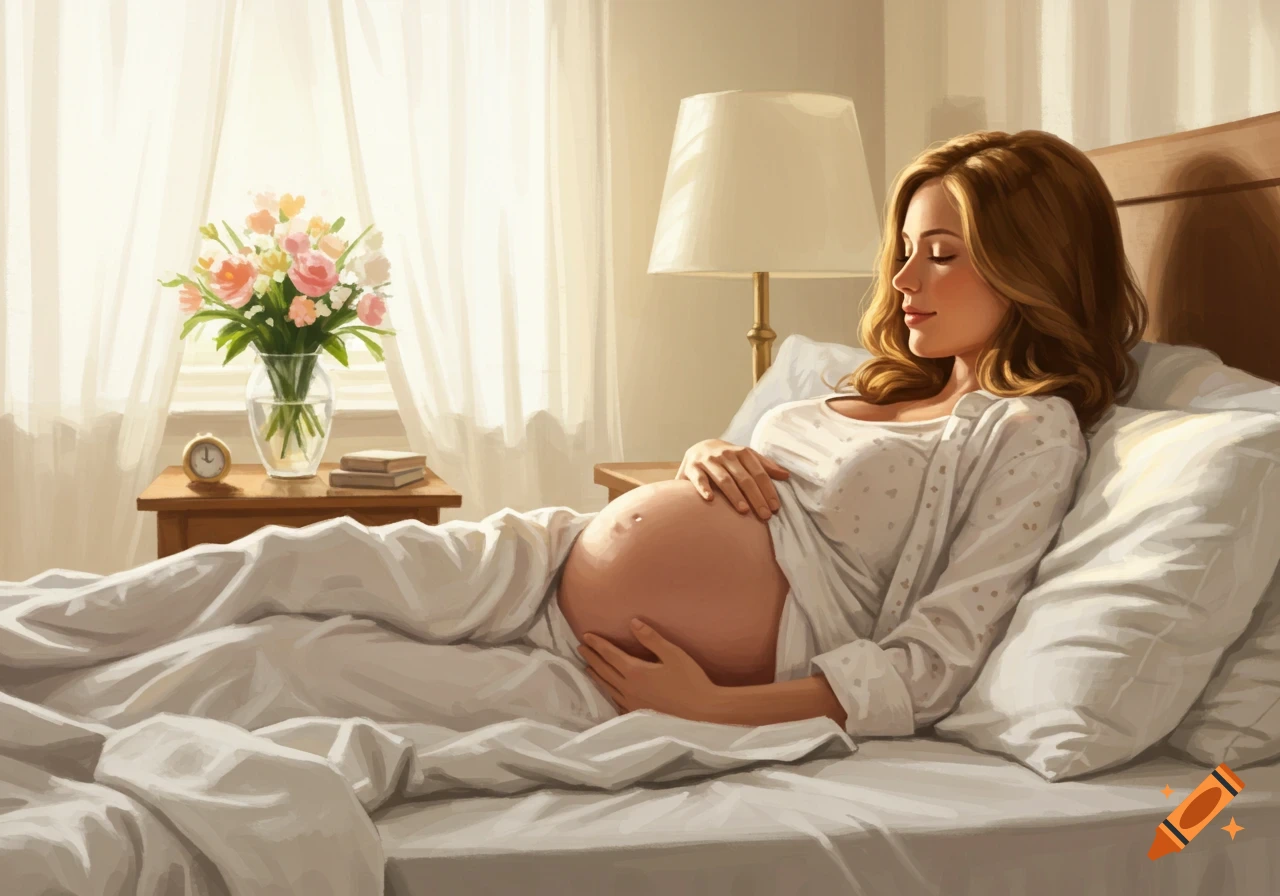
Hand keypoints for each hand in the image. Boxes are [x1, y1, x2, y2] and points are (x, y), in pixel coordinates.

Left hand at [577, 619, 721, 720]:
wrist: (702, 712)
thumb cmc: (690, 680)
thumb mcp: (673, 654)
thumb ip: (651, 638)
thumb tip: (633, 622)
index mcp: (635, 671)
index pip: (609, 655)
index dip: (597, 644)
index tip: (585, 636)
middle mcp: (628, 688)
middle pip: (604, 671)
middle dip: (591, 658)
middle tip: (580, 648)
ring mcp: (632, 703)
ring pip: (608, 687)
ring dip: (596, 675)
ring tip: (588, 668)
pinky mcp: (638, 714)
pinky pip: (617, 703)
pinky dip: (608, 694)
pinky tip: (609, 694)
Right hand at [675, 439, 790, 520]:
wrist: (698, 448)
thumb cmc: (727, 458)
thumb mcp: (746, 458)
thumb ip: (765, 466)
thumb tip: (786, 475)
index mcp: (742, 452)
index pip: (758, 473)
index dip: (768, 490)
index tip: (775, 507)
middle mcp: (725, 455)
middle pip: (744, 478)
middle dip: (756, 497)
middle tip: (764, 515)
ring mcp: (708, 461)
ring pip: (724, 479)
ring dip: (734, 495)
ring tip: (744, 510)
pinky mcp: (692, 468)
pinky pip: (699, 479)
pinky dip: (704, 488)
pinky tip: (710, 498)